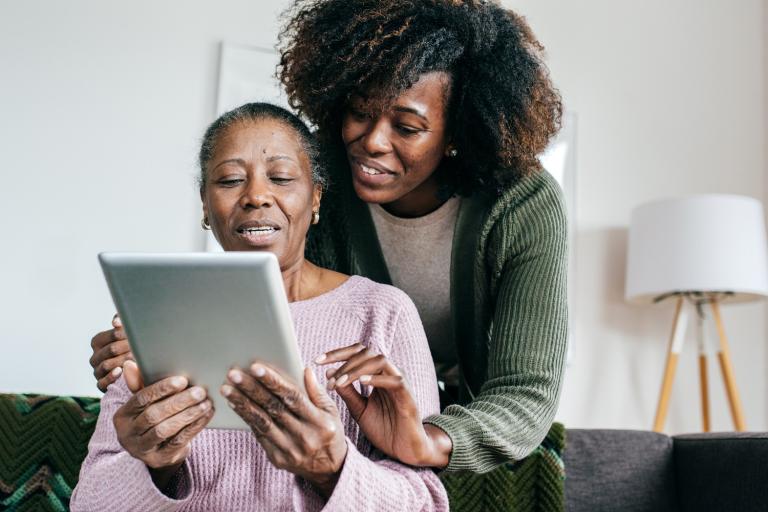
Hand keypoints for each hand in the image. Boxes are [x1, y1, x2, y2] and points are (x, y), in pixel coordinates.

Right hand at [90, 314, 133, 391]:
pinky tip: (120, 371)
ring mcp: (97, 371)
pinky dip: (111, 377)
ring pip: (107, 365)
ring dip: (124, 361)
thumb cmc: (130, 347)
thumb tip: (116, 322)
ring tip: (136, 358)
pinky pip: (102, 382)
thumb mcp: (126, 332)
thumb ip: (121, 321)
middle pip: (111, 349)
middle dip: (128, 347)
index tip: (138, 335)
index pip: (113, 335)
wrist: (134, 370)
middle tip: (141, 347)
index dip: (127, 334)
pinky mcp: (100, 384)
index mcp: (98, 341)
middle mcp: (95, 356)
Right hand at [114, 368, 213, 489]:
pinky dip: (194, 426)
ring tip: (205, 402)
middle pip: (154, 415)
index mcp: (122, 416)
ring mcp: (142, 450)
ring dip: (188, 414)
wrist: (156, 451)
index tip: (182, 380)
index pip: (140, 399)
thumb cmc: (151, 418)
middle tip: (200, 391)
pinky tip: (206, 415)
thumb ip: (139, 384)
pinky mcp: (158, 459)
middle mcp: (127, 434)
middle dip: (179, 402)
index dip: (161, 389)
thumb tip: (129, 364)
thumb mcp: (144, 404)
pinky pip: (178, 441)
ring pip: (165, 430)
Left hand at [221, 363, 346, 497]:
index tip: (256, 367)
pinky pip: (259, 435)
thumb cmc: (329, 433)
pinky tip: (235, 404)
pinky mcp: (277, 458)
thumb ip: (317, 391)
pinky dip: (246, 418)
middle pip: (273, 408)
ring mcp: (289, 449)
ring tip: (227, 388)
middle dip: (251, 389)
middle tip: (234, 374)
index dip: (273, 381)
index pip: (293, 397)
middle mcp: (304, 436)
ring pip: (262, 422)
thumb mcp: (332, 411)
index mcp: (319, 422)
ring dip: (242, 403)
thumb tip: (305, 370)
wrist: (329, 469)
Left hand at [317, 343, 451, 467]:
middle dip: (344, 360)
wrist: (405, 451)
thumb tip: (329, 372)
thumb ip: (347, 392)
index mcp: (377, 374)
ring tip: (339, 382)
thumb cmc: (384, 429)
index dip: (337, 354)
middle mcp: (389, 374)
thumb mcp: (359, 410)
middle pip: (367, 352)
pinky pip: (394, 381)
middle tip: (327, 374)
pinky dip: (377, 378)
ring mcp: (399, 383)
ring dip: (356, 369)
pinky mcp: (408, 396)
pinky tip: (361, 383)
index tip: (317, 361)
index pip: (357, 353)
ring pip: (380, 361)